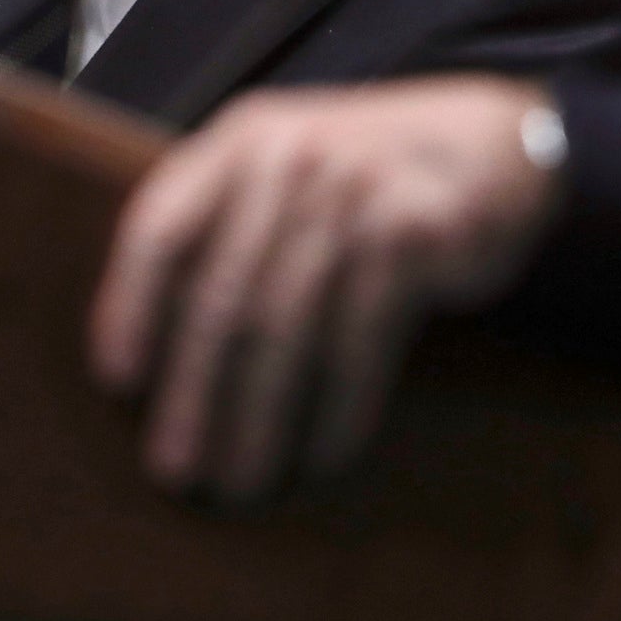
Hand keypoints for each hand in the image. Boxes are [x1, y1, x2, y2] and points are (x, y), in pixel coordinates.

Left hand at [88, 75, 562, 499]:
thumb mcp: (293, 160)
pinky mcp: (413, 235)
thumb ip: (229, 218)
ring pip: (286, 330)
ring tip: (241, 482)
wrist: (503, 143)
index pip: (160, 226)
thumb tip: (155, 342)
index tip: (117, 382)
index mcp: (244, 138)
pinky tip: (322, 456)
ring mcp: (356, 194)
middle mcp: (293, 158)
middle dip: (192, 394)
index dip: (131, 307)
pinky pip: (360, 344)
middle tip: (173, 470)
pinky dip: (338, 410)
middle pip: (223, 298)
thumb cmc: (375, 170)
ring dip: (259, 419)